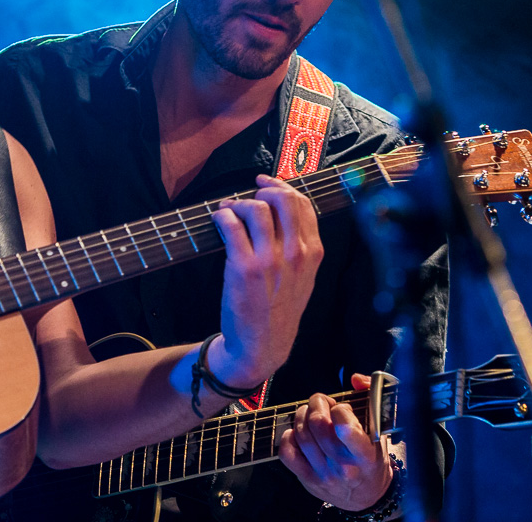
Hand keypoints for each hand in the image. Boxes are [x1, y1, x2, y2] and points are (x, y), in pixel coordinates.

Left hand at [208, 174, 323, 386]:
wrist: (261, 347)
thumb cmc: (279, 311)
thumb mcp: (304, 279)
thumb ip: (300, 246)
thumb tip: (281, 211)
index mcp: (312, 253)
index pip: (302, 204)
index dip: (282, 187)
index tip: (266, 184)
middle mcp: (295, 253)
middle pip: (282, 199)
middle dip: (262, 191)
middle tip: (248, 197)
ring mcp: (270, 260)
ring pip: (255, 208)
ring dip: (237, 204)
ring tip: (228, 211)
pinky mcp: (244, 267)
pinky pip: (231, 225)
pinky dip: (221, 216)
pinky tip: (218, 220)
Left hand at [279, 373, 394, 510]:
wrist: (366, 497)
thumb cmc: (372, 458)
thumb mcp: (380, 431)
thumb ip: (373, 397)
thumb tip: (356, 378)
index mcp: (365, 455)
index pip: (344, 427)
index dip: (340, 409)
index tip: (342, 409)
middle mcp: (343, 467)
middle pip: (317, 424)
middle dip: (317, 403)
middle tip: (322, 403)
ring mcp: (323, 474)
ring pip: (301, 434)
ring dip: (302, 415)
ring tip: (310, 413)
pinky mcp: (307, 479)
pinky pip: (287, 452)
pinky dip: (289, 436)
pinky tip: (299, 432)